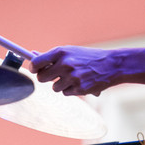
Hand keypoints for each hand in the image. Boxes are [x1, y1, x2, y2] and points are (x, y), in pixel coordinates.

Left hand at [30, 46, 144, 95]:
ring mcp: (72, 78)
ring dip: (60, 84)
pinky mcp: (79, 89)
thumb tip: (32, 54)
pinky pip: (65, 93)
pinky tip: (80, 83)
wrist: (112, 65)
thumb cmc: (88, 57)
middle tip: (52, 75)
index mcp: (61, 52)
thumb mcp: (70, 52)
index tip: (34, 69)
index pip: (37, 62)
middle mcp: (65, 64)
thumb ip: (52, 56)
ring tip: (72, 77)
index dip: (33, 67)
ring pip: (54, 87)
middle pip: (41, 78)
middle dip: (45, 78)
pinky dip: (71, 90)